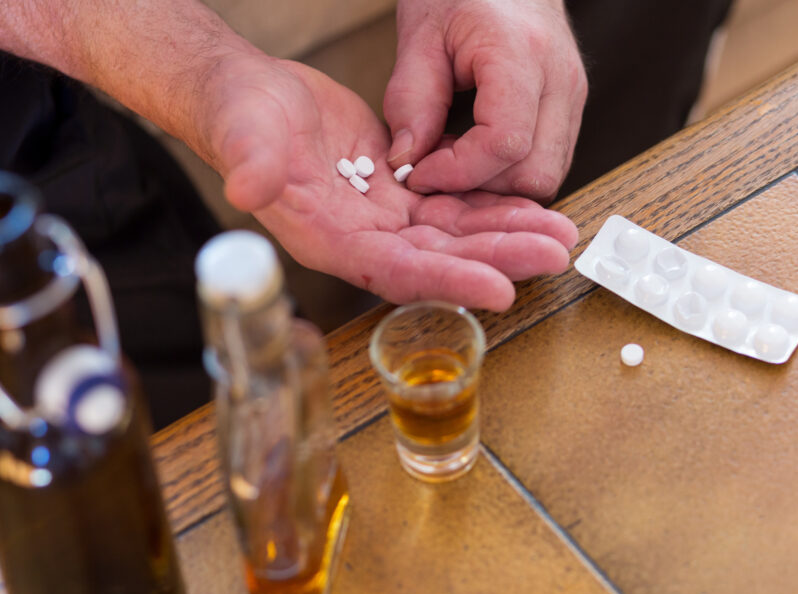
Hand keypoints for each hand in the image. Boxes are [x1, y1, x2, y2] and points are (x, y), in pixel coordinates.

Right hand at [196, 54, 577, 311]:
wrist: (251, 100)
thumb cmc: (239, 119)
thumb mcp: (242, 135)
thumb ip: (248, 162)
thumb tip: (246, 185)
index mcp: (327, 239)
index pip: (395, 271)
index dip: (447, 282)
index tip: (500, 288)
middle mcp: (362, 238)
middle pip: (440, 258)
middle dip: (498, 257)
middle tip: (552, 253)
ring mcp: (383, 217)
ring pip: (455, 233)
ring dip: (505, 234)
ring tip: (558, 233)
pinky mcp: (398, 192)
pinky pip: (453, 205)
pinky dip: (490, 205)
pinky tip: (529, 205)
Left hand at [384, 0, 586, 202]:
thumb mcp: (420, 36)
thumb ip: (410, 102)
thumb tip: (406, 163)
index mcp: (520, 54)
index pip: (504, 143)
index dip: (458, 172)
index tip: (419, 172)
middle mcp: (559, 80)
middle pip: (534, 175)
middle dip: (481, 186)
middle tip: (437, 167)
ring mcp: (572, 97)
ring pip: (546, 177)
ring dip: (497, 183)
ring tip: (456, 157)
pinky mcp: (571, 110)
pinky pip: (547, 164)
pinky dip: (509, 172)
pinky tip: (476, 152)